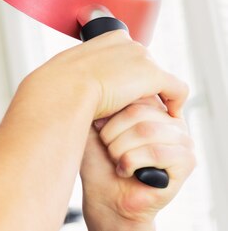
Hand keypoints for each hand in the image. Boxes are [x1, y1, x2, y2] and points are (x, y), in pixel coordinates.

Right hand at [24, 30, 188, 119]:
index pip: (129, 54)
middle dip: (142, 86)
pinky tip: (172, 116)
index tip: (122, 90)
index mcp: (108, 38)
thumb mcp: (68, 72)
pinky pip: (177, 90)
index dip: (128, 75)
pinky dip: (177, 103)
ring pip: (159, 79)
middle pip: (146, 66)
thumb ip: (82, 72)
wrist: (63, 90)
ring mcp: (142, 57)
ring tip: (147, 115)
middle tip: (133, 109)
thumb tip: (76, 87)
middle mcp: (128, 42)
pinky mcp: (153, 75)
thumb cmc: (58, 86)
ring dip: (155, 96)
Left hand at [80, 97, 195, 229]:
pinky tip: (125, 170)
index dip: (110, 114)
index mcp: (152, 106)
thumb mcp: (96, 125)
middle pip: (139, 112)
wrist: (105, 196)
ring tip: (116, 159)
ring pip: (146, 131)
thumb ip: (106, 103)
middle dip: (113, 134)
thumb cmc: (100, 160)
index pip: (133, 94)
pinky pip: (155, 152)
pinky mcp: (186, 161)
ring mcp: (182, 140)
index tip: (99, 129)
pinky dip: (131, 162)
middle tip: (108, 149)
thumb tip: (109, 86)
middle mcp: (171, 120)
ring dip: (120, 149)